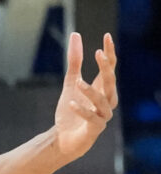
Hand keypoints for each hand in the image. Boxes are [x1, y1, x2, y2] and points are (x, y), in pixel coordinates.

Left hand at [51, 32, 117, 160]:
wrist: (63, 138)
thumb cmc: (71, 110)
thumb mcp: (71, 83)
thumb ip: (75, 62)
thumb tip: (76, 35)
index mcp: (102, 88)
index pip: (110, 68)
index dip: (109, 53)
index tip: (107, 36)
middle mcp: (106, 100)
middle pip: (110, 82)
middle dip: (106, 68)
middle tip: (98, 54)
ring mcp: (102, 115)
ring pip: (102, 101)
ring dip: (90, 91)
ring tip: (78, 82)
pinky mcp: (94, 128)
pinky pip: (91, 118)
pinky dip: (82, 111)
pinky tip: (73, 103)